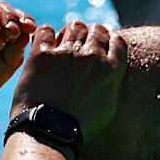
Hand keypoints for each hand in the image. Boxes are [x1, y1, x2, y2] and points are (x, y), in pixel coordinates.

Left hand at [10, 20, 126, 139]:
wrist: (49, 132)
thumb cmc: (80, 127)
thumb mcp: (108, 108)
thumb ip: (112, 83)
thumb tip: (111, 72)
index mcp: (111, 69)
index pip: (117, 40)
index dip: (109, 41)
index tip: (101, 47)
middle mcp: (92, 56)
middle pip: (96, 29)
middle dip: (90, 34)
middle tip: (81, 45)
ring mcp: (67, 53)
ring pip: (74, 27)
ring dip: (70, 33)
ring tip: (63, 45)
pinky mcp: (42, 54)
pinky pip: (45, 30)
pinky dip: (46, 35)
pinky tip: (45, 45)